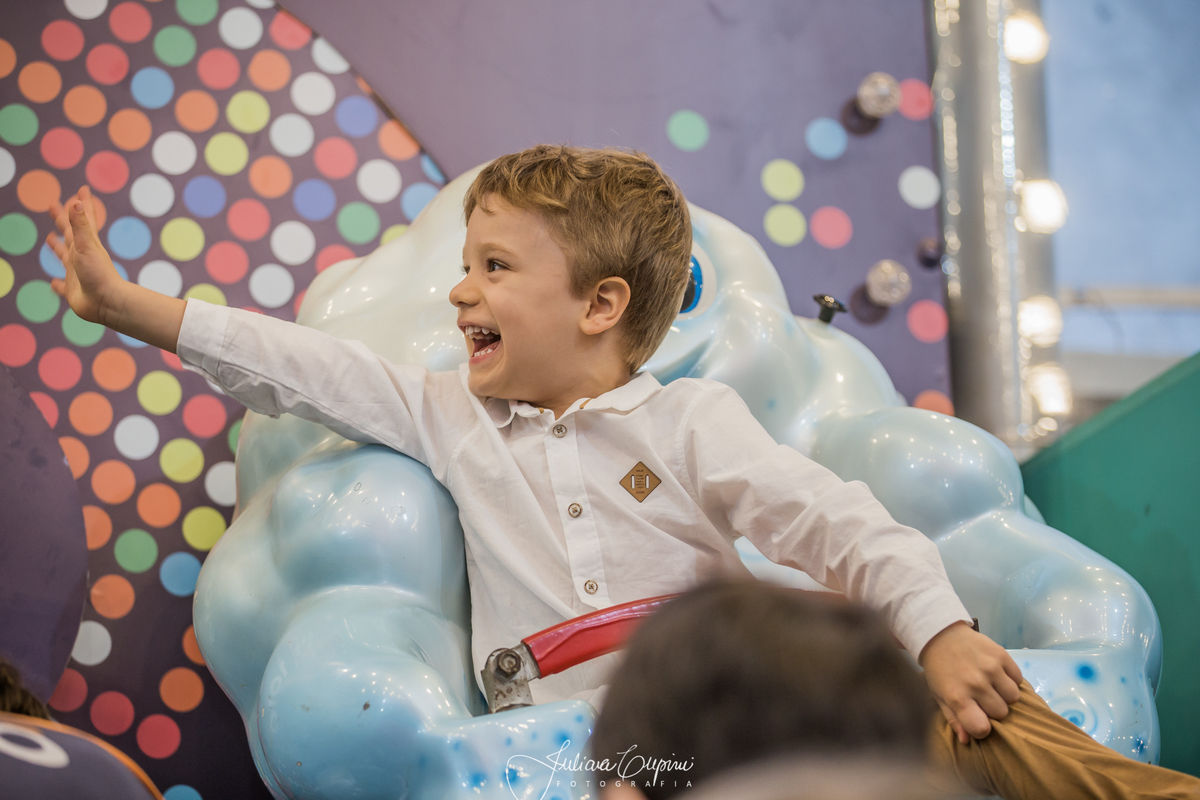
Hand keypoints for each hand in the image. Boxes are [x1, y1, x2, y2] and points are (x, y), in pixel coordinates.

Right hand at [46, 185, 121, 324]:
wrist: (107, 303)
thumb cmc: (99, 274)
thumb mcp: (87, 246)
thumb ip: (80, 225)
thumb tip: (76, 202)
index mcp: (85, 244)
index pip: (82, 219)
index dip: (81, 204)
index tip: (83, 190)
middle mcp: (81, 256)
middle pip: (69, 233)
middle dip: (62, 219)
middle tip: (54, 205)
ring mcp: (77, 273)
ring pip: (64, 256)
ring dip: (57, 247)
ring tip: (50, 239)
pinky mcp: (73, 291)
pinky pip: (63, 286)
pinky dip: (57, 284)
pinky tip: (54, 283)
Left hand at [918, 620, 1022, 743]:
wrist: (941, 635)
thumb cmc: (939, 670)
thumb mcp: (939, 696)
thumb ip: (953, 719)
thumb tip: (967, 740)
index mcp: (957, 697)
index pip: (982, 728)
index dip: (982, 727)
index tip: (978, 719)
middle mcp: (976, 684)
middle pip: (1002, 713)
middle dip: (994, 709)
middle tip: (983, 698)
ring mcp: (991, 668)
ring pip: (1014, 697)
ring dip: (1005, 695)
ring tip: (992, 686)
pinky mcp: (1002, 655)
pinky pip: (1018, 678)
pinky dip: (1011, 679)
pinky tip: (998, 674)